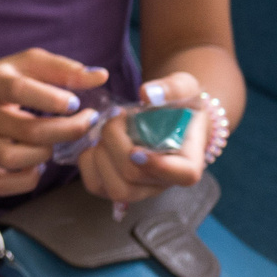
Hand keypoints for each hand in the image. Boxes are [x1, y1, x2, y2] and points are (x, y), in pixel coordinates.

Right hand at [0, 49, 105, 196]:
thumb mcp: (24, 65)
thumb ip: (62, 69)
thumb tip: (99, 77)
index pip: (19, 89)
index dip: (52, 99)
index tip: (75, 103)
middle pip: (27, 130)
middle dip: (67, 130)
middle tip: (85, 123)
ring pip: (14, 159)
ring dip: (44, 153)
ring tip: (50, 142)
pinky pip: (4, 184)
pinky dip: (27, 179)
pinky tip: (34, 164)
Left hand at [76, 73, 210, 203]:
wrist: (167, 117)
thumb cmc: (179, 104)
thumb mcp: (184, 87)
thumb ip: (172, 88)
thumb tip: (147, 93)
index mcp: (188, 161)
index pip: (182, 175)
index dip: (159, 165)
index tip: (136, 149)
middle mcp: (164, 182)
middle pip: (134, 176)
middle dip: (116, 142)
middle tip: (117, 116)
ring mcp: (139, 189)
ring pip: (114, 188)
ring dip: (100, 153)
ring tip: (107, 129)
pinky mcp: (115, 187)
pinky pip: (95, 184)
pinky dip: (88, 160)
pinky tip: (96, 141)